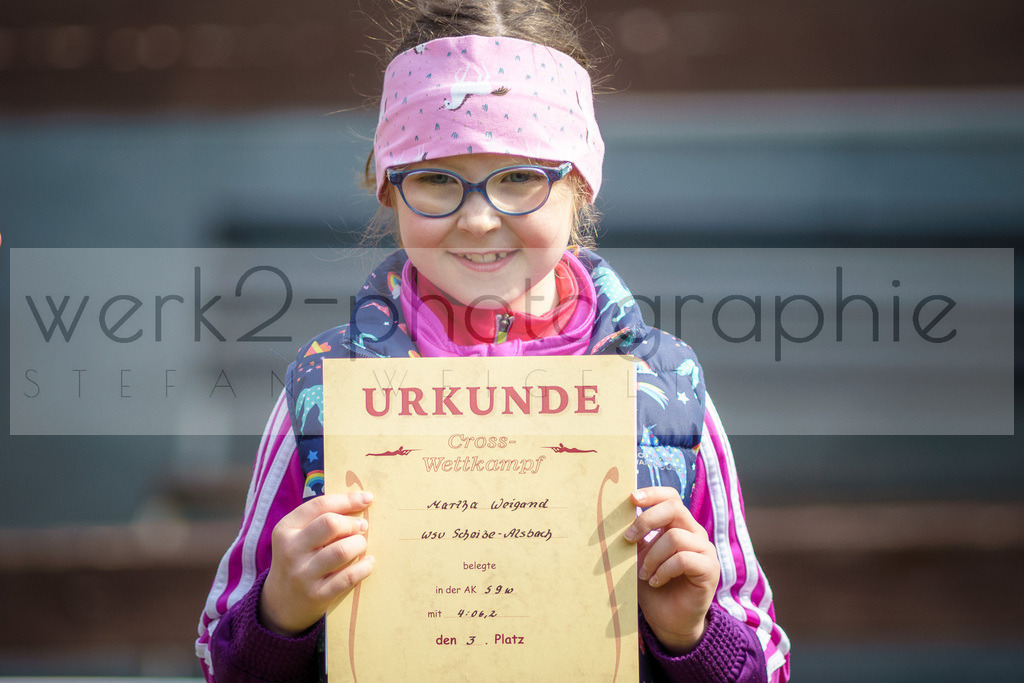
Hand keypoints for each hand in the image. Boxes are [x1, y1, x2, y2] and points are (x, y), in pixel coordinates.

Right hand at [259, 492, 374, 635]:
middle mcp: (291, 550)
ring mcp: (303, 574)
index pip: (319, 505)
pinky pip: (348, 576)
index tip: (367, 498)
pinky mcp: (317, 595)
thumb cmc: (298, 560)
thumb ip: (319, 519)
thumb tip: (359, 502)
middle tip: (362, 527)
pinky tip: (368, 562)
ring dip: (359, 544)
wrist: (280, 604)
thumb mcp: (296, 537)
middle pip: (331, 524)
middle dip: (352, 523)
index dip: (347, 500)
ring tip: (361, 545)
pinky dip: (364, 567)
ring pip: (342, 551)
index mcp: (285, 529)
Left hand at [625, 487, 719, 653]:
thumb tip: (617, 516)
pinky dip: (664, 570)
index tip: (631, 498)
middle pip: (674, 508)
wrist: (668, 620)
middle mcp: (694, 533)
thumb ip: (635, 537)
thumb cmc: (652, 586)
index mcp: (678, 525)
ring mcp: (705, 550)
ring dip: (652, 555)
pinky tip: (656, 581)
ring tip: (644, 573)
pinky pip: (684, 559)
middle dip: (646, 520)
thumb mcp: (639, 557)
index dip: (652, 493)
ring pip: (676, 537)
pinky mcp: (709, 569)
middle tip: (628, 538)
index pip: (671, 497)